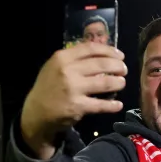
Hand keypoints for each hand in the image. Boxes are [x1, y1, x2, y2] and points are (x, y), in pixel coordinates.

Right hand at [20, 43, 126, 157]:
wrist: (36, 112)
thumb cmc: (49, 87)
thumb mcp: (55, 66)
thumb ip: (74, 58)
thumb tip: (102, 53)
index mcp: (62, 57)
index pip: (91, 48)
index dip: (109, 50)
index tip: (120, 55)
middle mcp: (68, 71)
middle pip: (101, 64)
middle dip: (117, 66)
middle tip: (124, 69)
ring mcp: (73, 89)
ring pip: (105, 83)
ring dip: (118, 82)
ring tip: (122, 83)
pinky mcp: (78, 106)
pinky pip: (101, 105)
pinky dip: (113, 105)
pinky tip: (118, 105)